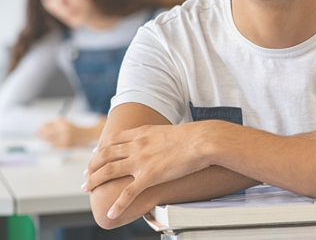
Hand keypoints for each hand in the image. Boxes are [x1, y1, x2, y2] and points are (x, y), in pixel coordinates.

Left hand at [36, 118, 99, 147]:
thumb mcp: (65, 122)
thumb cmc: (74, 128)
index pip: (47, 126)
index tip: (38, 129)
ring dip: (44, 139)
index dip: (41, 127)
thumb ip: (54, 123)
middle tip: (37, 134)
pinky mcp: (65, 145)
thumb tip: (41, 128)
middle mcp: (64, 131)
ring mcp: (64, 139)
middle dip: (40, 134)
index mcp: (63, 124)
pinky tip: (49, 142)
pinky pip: (53, 146)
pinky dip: (49, 144)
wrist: (86, 134)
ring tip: (42, 138)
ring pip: (49, 140)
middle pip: (47, 133)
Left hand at [83, 121, 214, 219]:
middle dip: (92, 166)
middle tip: (85, 175)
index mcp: (142, 133)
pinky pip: (128, 193)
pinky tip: (111, 213)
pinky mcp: (150, 176)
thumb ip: (156, 135)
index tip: (94, 153)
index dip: (100, 147)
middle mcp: (137, 145)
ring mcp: (141, 161)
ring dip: (94, 181)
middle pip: (105, 155)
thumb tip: (156, 140)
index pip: (113, 139)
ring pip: (108, 171)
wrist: (202, 140)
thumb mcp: (168, 130)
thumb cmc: (192, 136)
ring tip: (86, 189)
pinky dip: (117, 205)